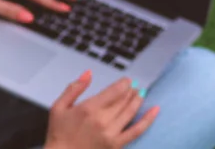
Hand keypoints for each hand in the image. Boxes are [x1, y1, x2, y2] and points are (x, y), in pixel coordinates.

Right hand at [45, 71, 159, 148]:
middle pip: (123, 100)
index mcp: (89, 108)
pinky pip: (136, 130)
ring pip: (130, 112)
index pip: (114, 91)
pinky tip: (155, 110)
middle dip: (131, 91)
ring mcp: (111, 133)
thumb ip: (74, 88)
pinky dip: (148, 120)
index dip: (123, 83)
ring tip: (141, 93)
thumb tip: (88, 73)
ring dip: (138, 100)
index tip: (127, 79)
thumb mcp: (59, 106)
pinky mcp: (116, 145)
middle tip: (135, 85)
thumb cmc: (59, 132)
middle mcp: (102, 120)